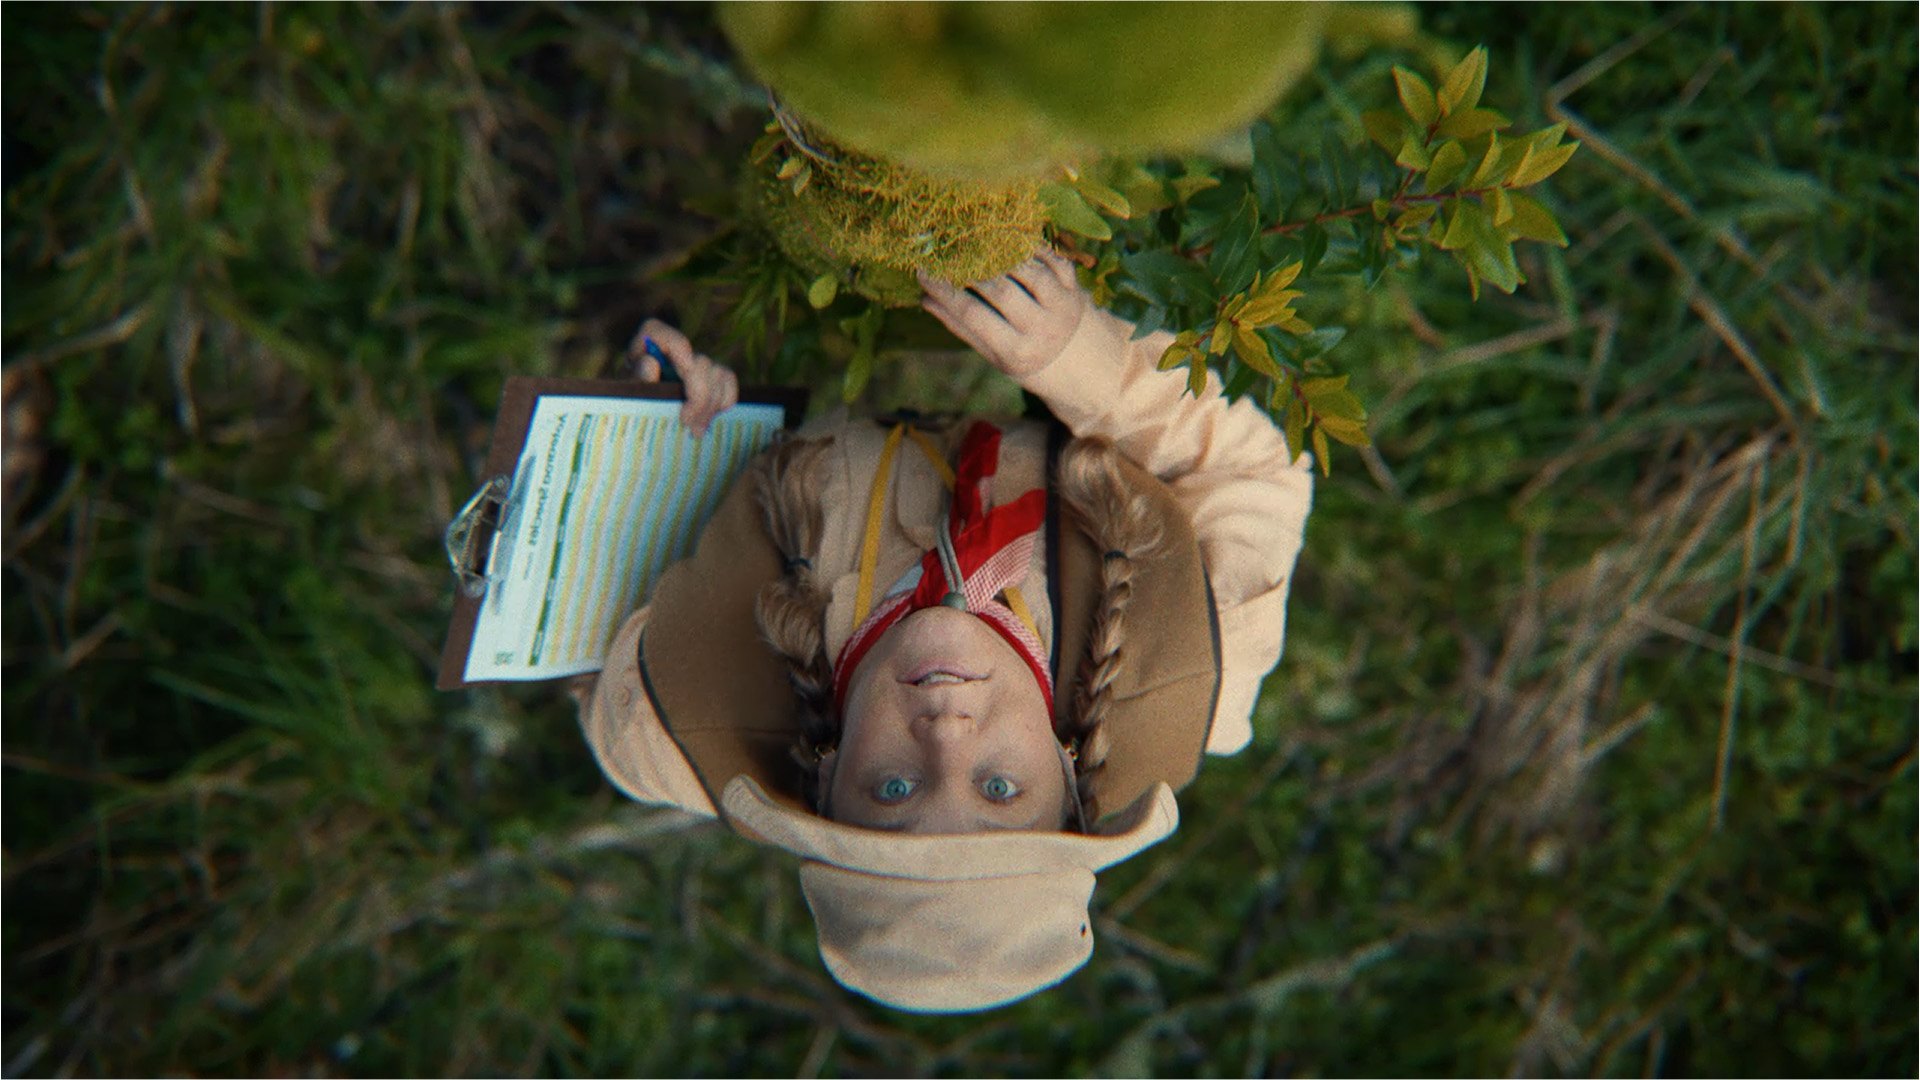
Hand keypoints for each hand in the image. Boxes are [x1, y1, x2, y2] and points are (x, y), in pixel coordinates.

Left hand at [628, 318, 738, 437]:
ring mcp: (694, 362)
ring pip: (718, 372)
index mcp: (644, 348)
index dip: (677, 345)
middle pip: (699, 361)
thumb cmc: (631, 405)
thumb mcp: (628, 395)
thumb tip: (651, 365)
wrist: (640, 420)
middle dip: (699, 395)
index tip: (685, 368)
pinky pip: (728, 380)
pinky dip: (724, 400)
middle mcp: (672, 350)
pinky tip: (711, 418)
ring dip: (711, 404)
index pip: (657, 331)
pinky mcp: (711, 376)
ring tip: (696, 431)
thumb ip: (637, 380)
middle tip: (687, 422)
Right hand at [919, 249, 1088, 378]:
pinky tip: (1010, 240)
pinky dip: (1032, 248)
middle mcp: (1043, 330)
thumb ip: (965, 329)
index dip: (945, 292)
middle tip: (947, 253)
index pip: (974, 316)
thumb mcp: (1000, 358)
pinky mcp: (1076, 288)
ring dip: (1000, 255)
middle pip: (1001, 291)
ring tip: (975, 244)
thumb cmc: (1037, 365)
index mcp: (1018, 353)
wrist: (1095, 371)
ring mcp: (1063, 307)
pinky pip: (1053, 260)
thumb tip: (925, 301)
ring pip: (1028, 272)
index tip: (923, 272)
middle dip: (970, 270)